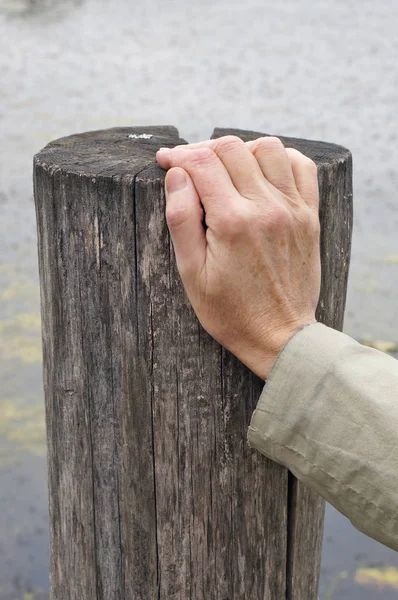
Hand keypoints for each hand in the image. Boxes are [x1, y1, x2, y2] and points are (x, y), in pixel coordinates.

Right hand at [156, 135, 320, 379]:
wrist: (280, 335)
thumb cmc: (230, 312)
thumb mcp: (191, 274)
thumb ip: (181, 220)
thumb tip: (177, 175)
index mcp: (232, 222)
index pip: (201, 163)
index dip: (177, 155)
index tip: (164, 160)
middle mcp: (266, 207)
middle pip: (231, 148)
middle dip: (202, 150)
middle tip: (188, 165)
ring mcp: (292, 209)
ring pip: (268, 147)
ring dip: (240, 150)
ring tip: (224, 168)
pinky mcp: (309, 216)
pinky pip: (301, 166)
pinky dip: (280, 158)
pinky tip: (262, 171)